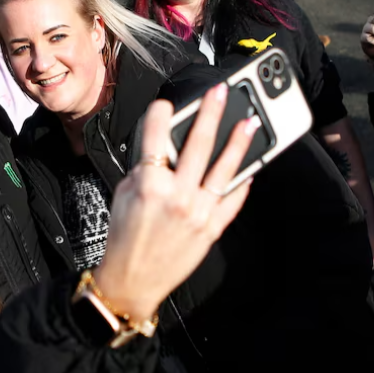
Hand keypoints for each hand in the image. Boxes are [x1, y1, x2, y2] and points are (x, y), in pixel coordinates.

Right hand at [96, 85, 255, 323]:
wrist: (132, 279)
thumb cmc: (124, 239)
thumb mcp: (123, 194)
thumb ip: (144, 169)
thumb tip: (162, 151)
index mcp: (149, 184)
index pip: (156, 136)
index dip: (160, 114)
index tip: (166, 104)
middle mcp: (177, 195)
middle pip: (198, 143)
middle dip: (210, 112)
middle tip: (221, 93)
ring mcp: (198, 211)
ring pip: (224, 167)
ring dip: (237, 141)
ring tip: (248, 122)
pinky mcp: (212, 227)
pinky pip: (233, 199)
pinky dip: (242, 181)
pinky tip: (250, 165)